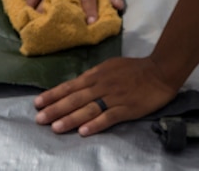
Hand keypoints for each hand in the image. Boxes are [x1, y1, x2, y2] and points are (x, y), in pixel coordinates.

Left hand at [34, 56, 178, 135]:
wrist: (160, 71)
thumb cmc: (135, 69)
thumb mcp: (110, 66)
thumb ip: (94, 76)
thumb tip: (76, 85)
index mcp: (98, 75)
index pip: (71, 85)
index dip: (54, 94)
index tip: (38, 102)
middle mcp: (103, 86)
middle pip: (76, 98)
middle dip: (56, 108)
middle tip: (39, 119)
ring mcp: (115, 97)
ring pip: (89, 108)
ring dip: (71, 118)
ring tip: (56, 127)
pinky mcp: (127, 108)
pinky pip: (109, 117)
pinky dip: (96, 124)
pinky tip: (84, 131)